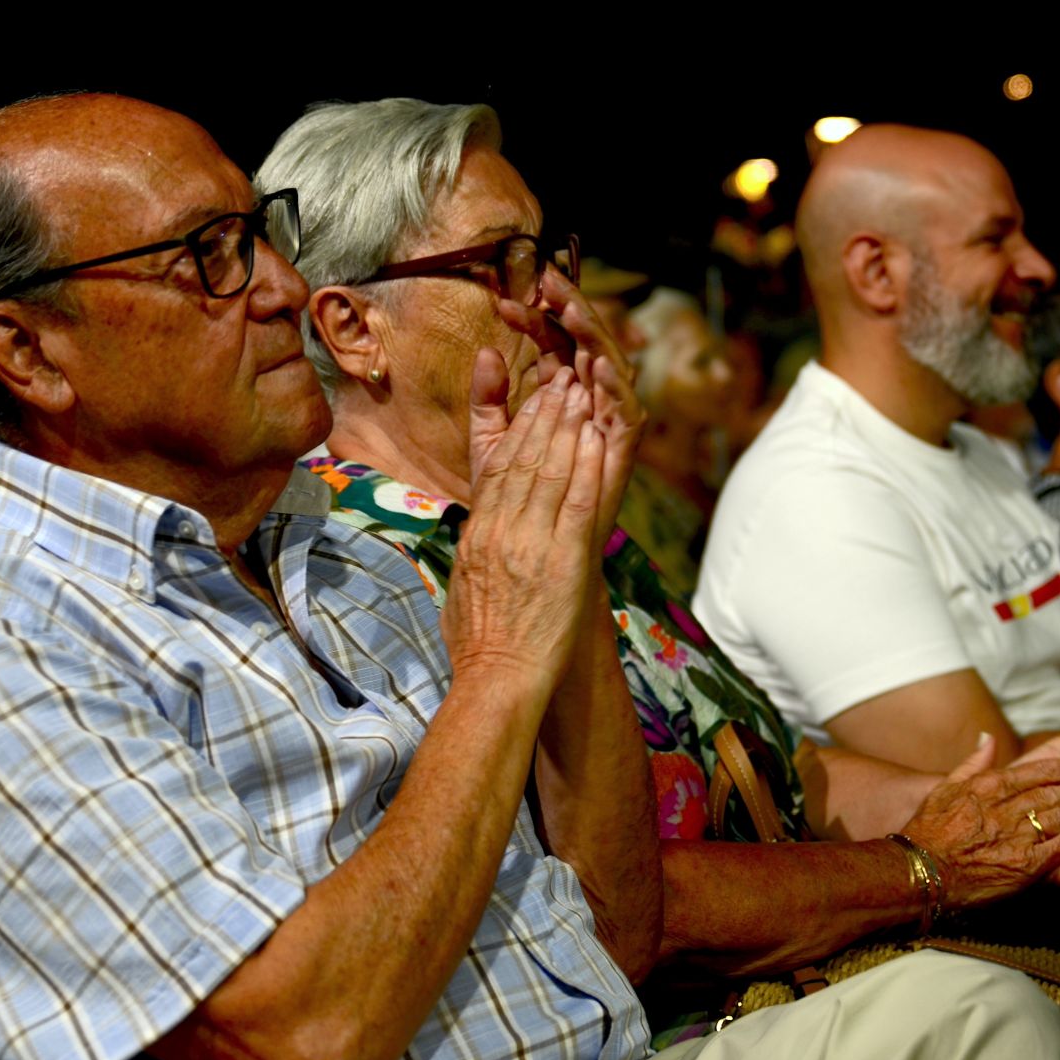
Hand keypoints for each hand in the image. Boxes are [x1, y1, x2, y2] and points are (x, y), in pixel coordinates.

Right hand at [442, 363, 604, 701]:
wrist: (496, 678)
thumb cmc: (478, 644)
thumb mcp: (463, 586)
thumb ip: (471, 553)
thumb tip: (474, 535)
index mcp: (478, 534)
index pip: (498, 468)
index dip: (519, 428)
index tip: (534, 402)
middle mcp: (501, 530)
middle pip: (523, 458)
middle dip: (545, 415)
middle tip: (562, 381)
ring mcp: (531, 542)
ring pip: (549, 470)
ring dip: (567, 428)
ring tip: (581, 395)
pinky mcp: (562, 560)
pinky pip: (576, 502)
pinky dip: (587, 466)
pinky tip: (596, 438)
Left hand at [495, 269, 644, 545]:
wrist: (530, 557)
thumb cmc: (512, 506)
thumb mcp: (490, 446)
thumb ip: (489, 401)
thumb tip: (488, 351)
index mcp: (561, 397)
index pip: (553, 344)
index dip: (534, 320)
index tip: (504, 303)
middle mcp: (588, 405)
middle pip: (585, 346)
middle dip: (570, 309)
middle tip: (547, 279)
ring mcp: (606, 426)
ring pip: (609, 368)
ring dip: (593, 335)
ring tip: (571, 308)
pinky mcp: (621, 453)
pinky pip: (626, 412)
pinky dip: (614, 385)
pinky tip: (594, 362)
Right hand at [900, 735, 1059, 907]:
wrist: (918, 871)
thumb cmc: (927, 831)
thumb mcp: (946, 788)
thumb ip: (972, 762)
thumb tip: (988, 738)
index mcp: (990, 786)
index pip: (1039, 771)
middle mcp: (1006, 807)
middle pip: (1056, 791)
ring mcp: (1017, 836)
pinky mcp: (1025, 865)